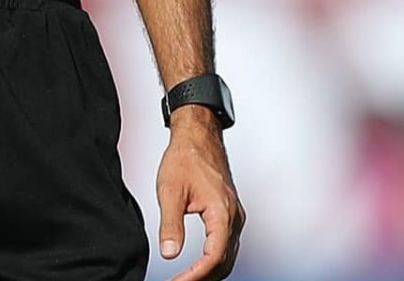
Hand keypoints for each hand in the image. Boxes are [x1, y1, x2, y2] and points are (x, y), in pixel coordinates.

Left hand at [155, 109, 244, 280]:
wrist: (199, 137)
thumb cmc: (186, 157)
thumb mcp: (170, 191)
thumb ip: (170, 224)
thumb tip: (169, 253)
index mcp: (222, 212)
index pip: (214, 256)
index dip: (195, 275)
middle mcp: (234, 217)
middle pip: (224, 261)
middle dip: (202, 277)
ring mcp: (234, 216)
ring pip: (227, 255)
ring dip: (208, 271)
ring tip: (185, 279)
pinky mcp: (230, 214)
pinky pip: (227, 245)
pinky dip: (214, 259)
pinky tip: (198, 266)